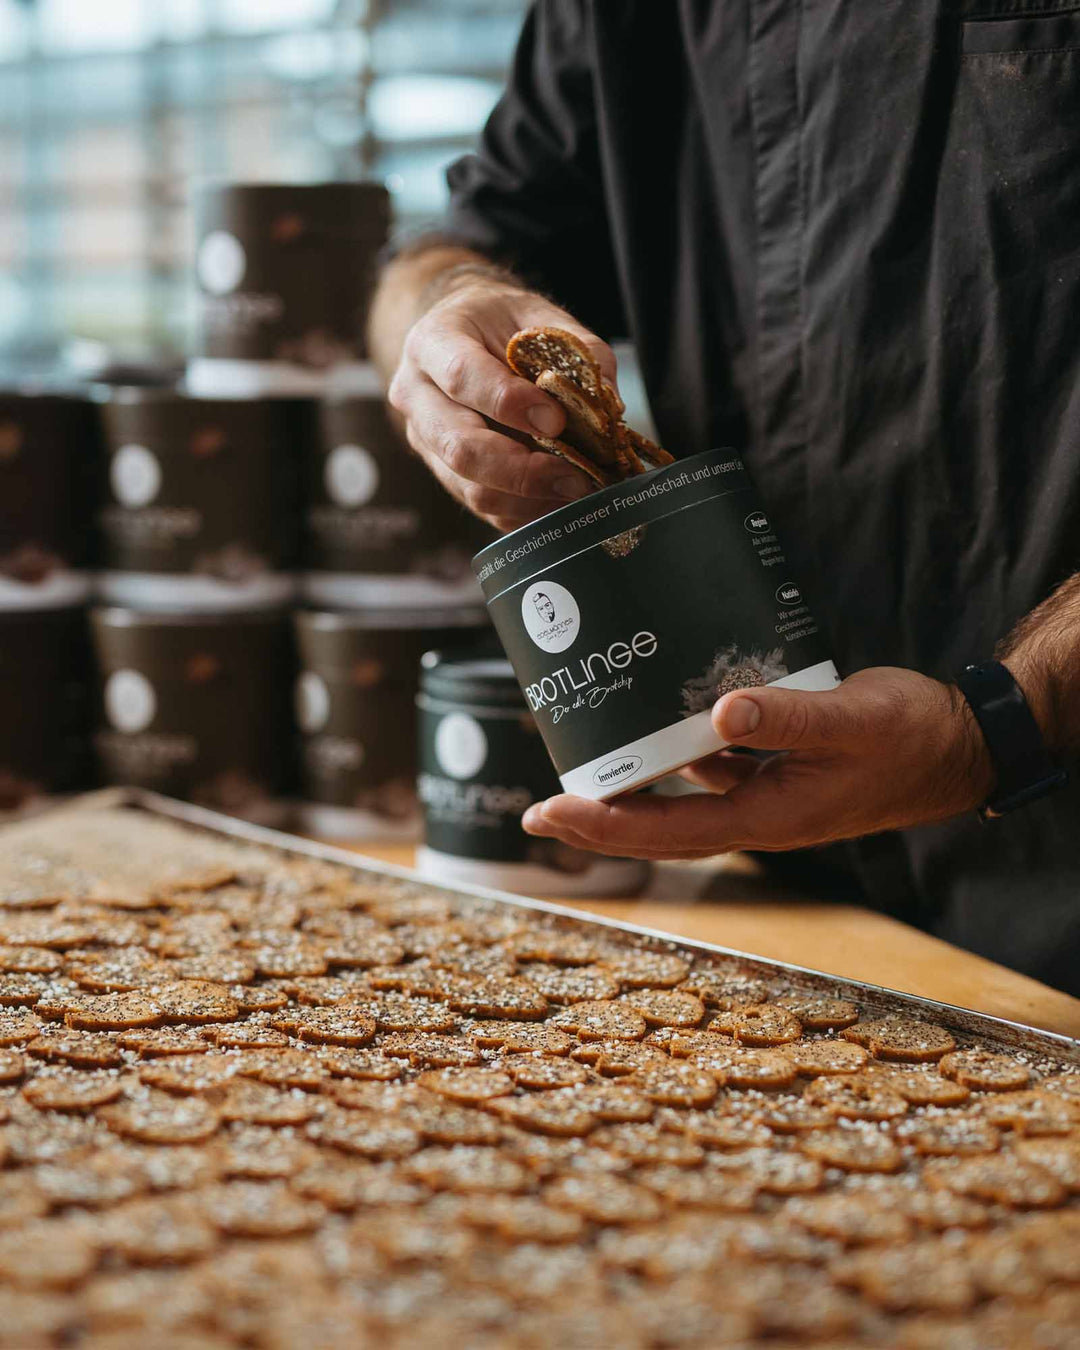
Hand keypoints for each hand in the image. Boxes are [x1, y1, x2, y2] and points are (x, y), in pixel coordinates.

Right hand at [388, 276, 614, 530]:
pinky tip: (561, 500)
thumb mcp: (538, 314)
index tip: (556, 420)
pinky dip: (527, 512)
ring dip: (530, 498)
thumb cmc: (500, 324)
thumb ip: (575, 350)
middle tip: (575, 475)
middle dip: (522, 470)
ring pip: (470, 488)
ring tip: (577, 489)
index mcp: (433, 342)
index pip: (461, 377)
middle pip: (460, 447)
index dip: (509, 404)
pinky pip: (485, 509)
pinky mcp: (445, 475)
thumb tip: (603, 404)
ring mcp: (426, 442)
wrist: (464, 337)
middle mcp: (417, 396)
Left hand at [522, 668, 997, 859]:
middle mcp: (757, 817)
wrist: (955, 745)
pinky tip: (650, 730)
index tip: (547, 816)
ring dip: (629, 793)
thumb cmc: (909, 737)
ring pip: (679, 803)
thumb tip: (719, 713)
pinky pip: (708, 775)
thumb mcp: (852, 720)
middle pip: (659, 830)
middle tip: (538, 811)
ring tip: (579, 771)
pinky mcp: (774, 773)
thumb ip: (788, 716)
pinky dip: (672, 760)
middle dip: (597, 822)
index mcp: (768, 818)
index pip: (668, 833)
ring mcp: (764, 798)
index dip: (603, 827)